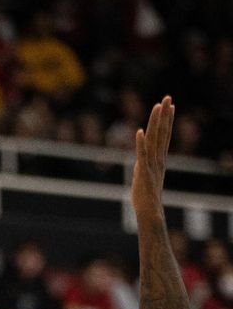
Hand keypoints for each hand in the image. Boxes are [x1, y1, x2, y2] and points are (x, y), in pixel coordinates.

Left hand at [132, 95, 174, 215]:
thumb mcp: (146, 176)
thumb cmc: (146, 196)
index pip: (164, 135)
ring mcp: (151, 164)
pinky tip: (140, 131)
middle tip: (168, 97)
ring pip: (154, 139)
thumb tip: (141, 161)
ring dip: (155, 122)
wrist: (149, 211)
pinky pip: (142, 154)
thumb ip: (145, 166)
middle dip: (164, 114)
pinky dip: (140, 143)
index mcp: (159, 159)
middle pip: (162, 132)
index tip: (169, 105)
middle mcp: (158, 159)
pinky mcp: (143, 171)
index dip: (167, 120)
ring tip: (158, 106)